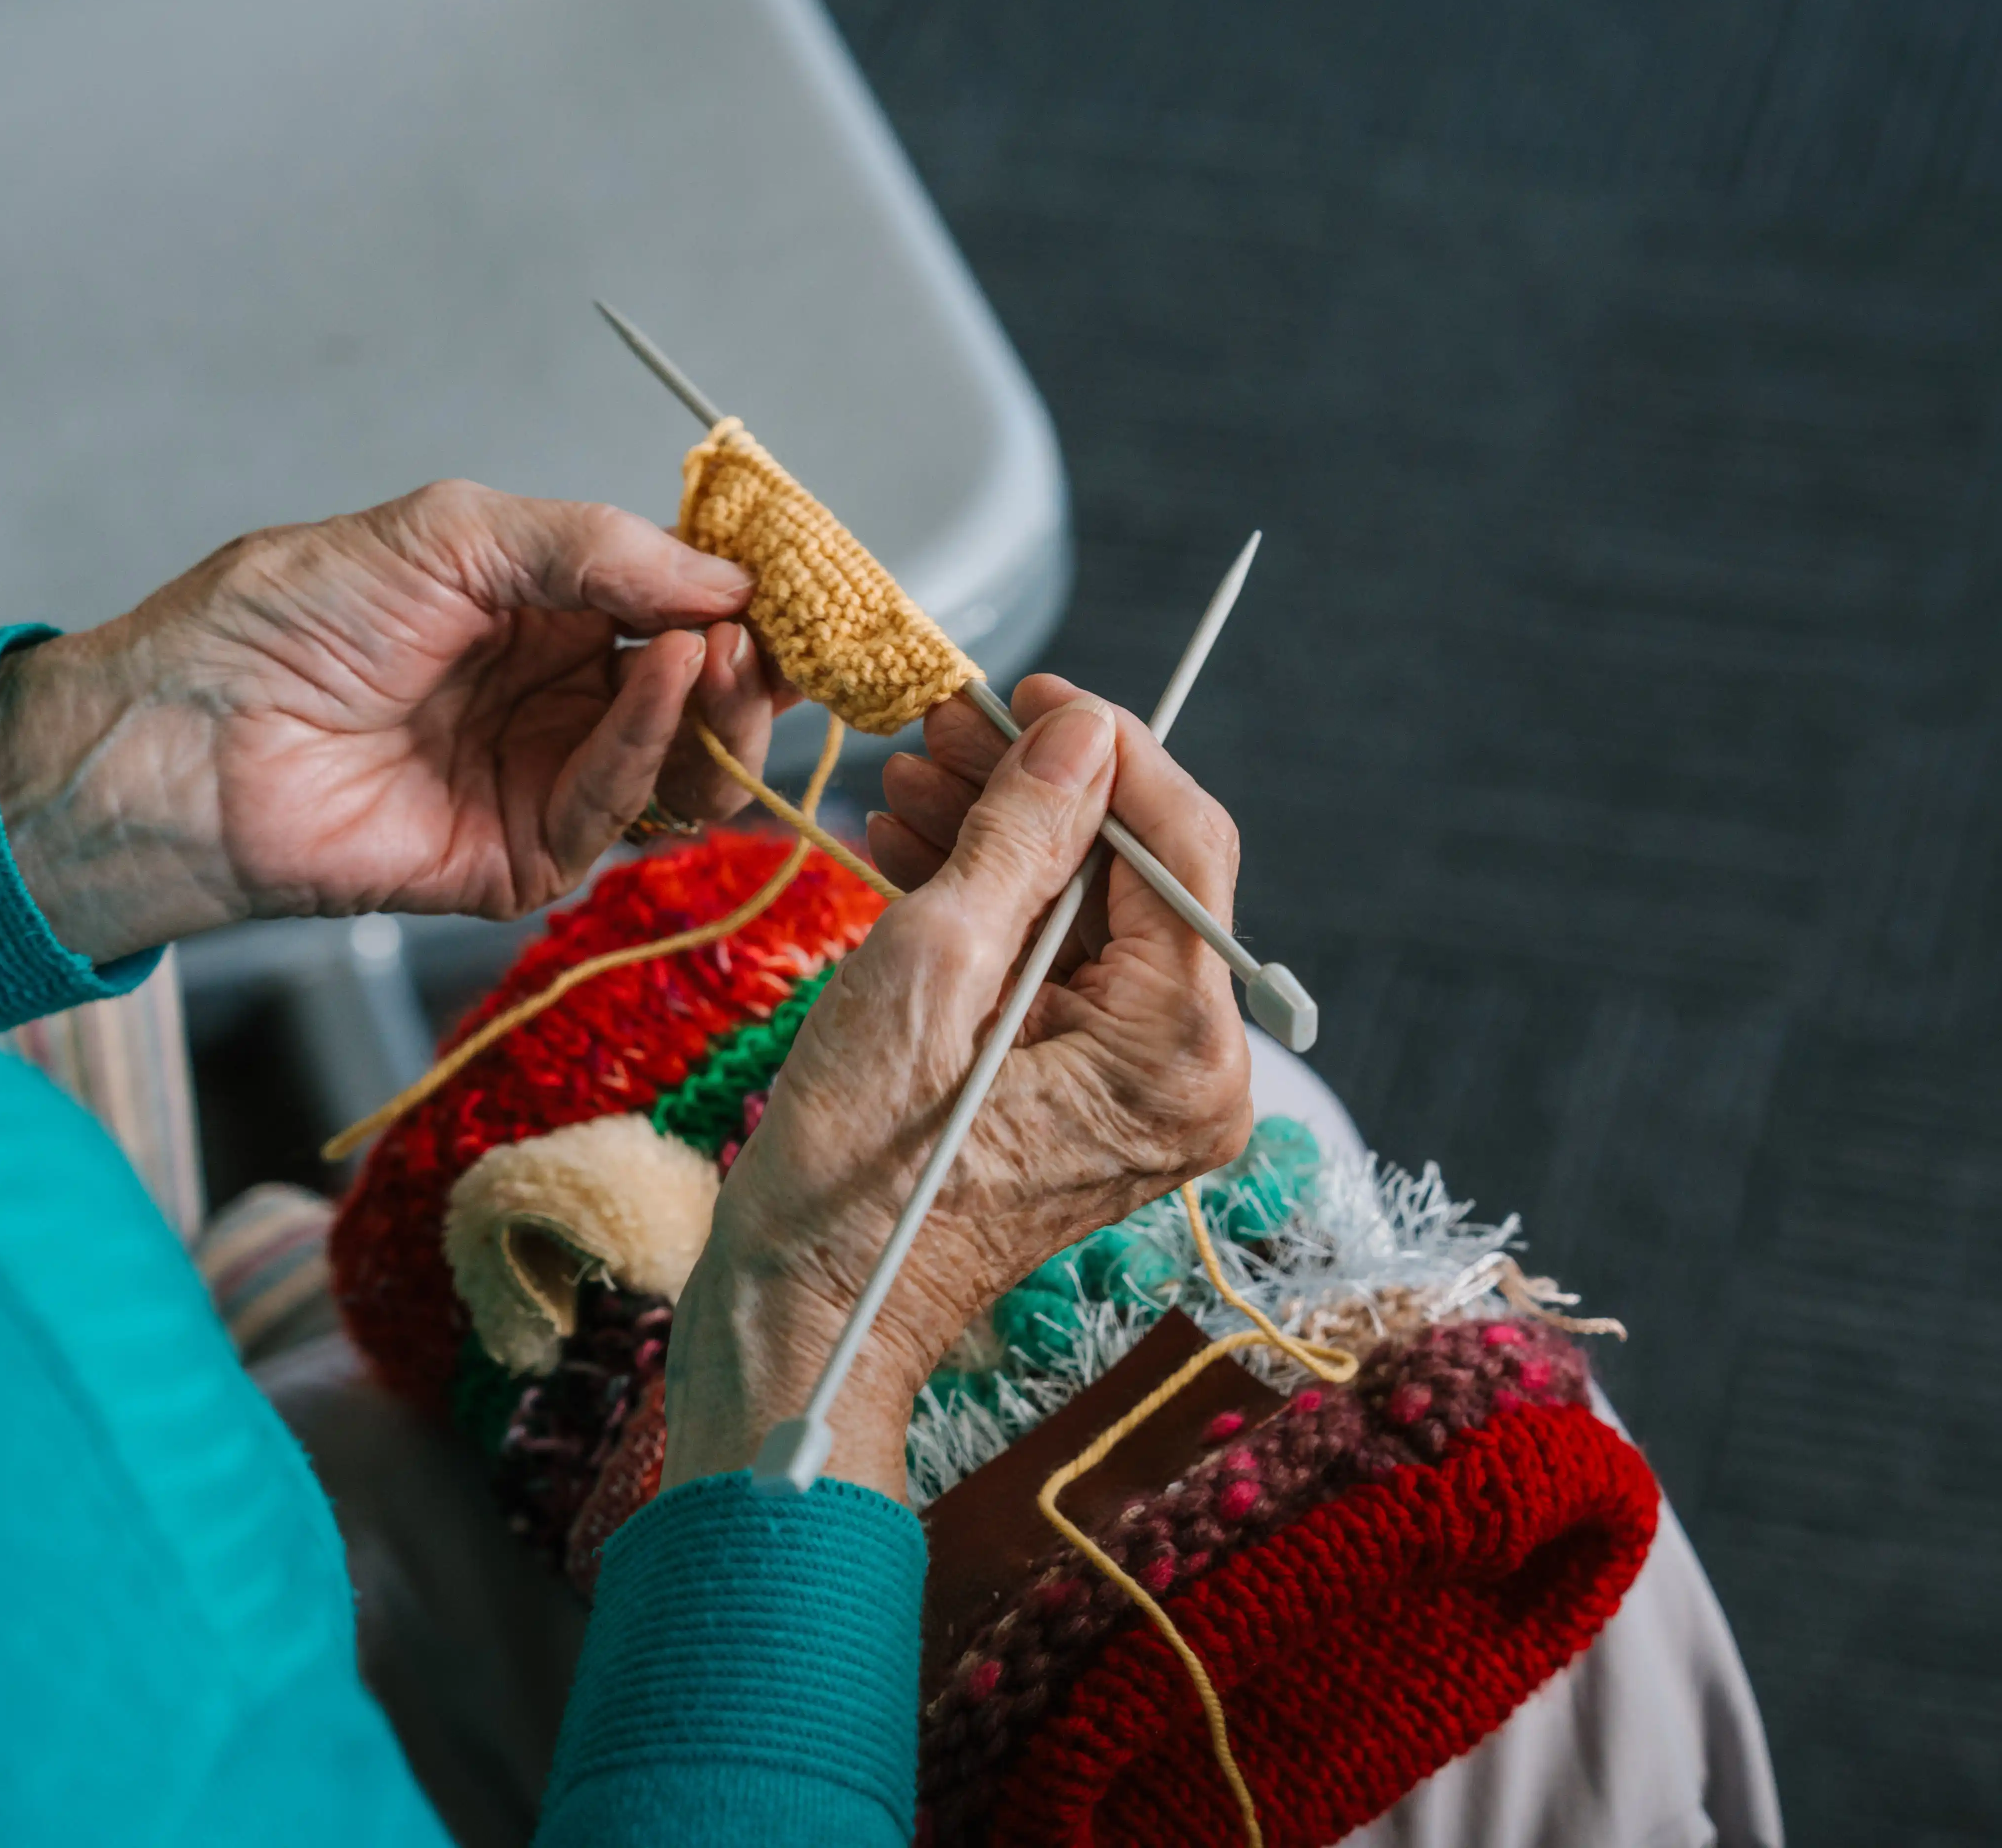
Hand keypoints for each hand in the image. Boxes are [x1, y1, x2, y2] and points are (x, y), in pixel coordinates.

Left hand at [0, 480, 791, 960]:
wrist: (187, 735)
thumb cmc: (288, 618)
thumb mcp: (454, 532)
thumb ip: (596, 547)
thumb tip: (725, 579)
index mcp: (542, 618)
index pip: (679, 612)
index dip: (743, 601)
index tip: (799, 585)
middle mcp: (554, 702)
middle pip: (700, 696)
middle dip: (748, 664)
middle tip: (765, 634)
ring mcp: (541, 783)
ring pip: (680, 765)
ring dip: (719, 710)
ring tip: (721, 656)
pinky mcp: (519, 858)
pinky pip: (613, 812)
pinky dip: (647, 748)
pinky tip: (660, 685)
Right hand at [654, 676, 1254, 1500]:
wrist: (809, 1311)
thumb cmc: (855, 1170)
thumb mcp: (928, 970)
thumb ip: (1019, 838)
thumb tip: (1081, 731)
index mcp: (1181, 1054)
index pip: (1183, 850)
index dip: (1107, 751)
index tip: (1030, 690)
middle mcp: (1192, 1074)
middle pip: (1139, 879)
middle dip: (1040, 790)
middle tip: (945, 723)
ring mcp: (1144, 1089)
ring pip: (1091, 915)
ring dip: (1005, 836)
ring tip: (913, 773)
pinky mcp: (1090, 1094)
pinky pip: (1059, 968)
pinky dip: (995, 904)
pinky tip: (921, 840)